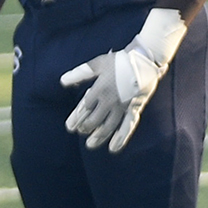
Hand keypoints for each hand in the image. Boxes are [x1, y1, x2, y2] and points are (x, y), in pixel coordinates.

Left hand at [60, 7, 187, 150]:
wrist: (145, 59)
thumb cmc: (119, 60)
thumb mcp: (97, 64)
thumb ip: (79, 74)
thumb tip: (62, 81)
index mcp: (99, 89)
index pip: (84, 108)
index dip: (76, 119)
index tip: (70, 127)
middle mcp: (109, 101)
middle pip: (94, 120)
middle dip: (85, 127)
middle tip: (80, 131)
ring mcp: (123, 106)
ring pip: (108, 127)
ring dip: (98, 137)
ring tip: (90, 145)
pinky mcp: (135, 109)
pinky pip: (127, 126)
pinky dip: (120, 139)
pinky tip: (113, 148)